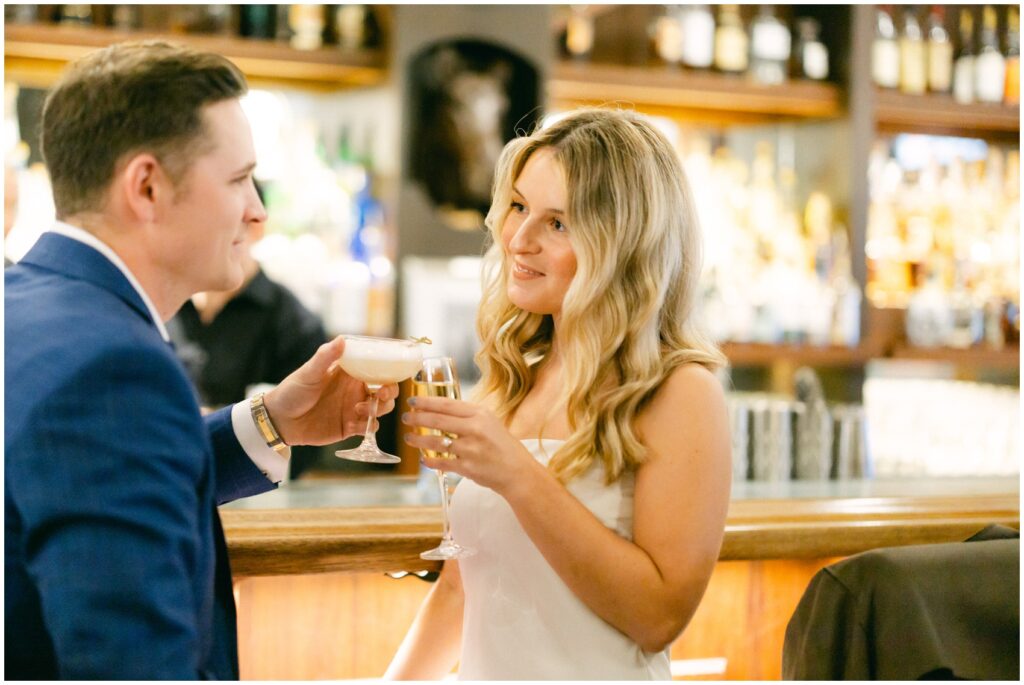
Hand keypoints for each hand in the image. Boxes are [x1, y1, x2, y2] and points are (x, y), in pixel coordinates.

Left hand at [263, 336, 397, 445]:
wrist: (279, 420)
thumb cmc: (292, 391)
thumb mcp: (309, 372)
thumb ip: (326, 357)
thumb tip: (342, 339)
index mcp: (350, 373)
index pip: (377, 369)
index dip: (389, 372)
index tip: (390, 376)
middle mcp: (355, 390)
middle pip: (385, 391)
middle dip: (389, 393)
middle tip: (380, 395)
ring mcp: (354, 409)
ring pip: (381, 409)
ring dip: (378, 410)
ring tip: (359, 410)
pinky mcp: (349, 427)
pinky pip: (368, 428)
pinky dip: (366, 427)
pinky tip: (352, 425)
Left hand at [401, 396, 537, 495]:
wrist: (517, 471)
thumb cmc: (502, 445)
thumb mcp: (490, 422)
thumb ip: (468, 415)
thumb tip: (440, 410)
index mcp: (480, 414)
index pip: (446, 404)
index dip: (426, 402)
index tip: (412, 401)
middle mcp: (475, 429)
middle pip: (438, 421)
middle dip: (417, 418)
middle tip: (405, 418)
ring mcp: (471, 449)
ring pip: (436, 442)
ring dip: (418, 440)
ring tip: (409, 438)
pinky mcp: (467, 467)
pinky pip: (442, 463)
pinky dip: (430, 461)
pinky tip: (423, 459)